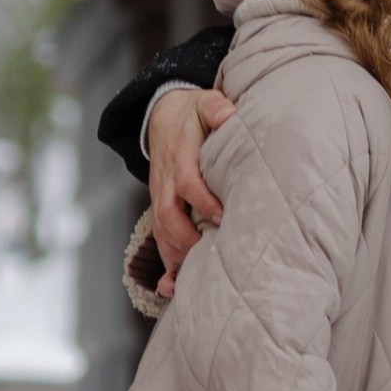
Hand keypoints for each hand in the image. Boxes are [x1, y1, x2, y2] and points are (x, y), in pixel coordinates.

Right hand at [148, 85, 234, 278]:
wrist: (163, 116)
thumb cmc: (193, 113)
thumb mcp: (205, 103)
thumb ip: (217, 107)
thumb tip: (230, 114)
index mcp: (180, 157)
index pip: (188, 183)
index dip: (203, 202)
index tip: (223, 218)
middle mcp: (166, 181)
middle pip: (168, 215)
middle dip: (185, 238)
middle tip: (207, 256)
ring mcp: (161, 196)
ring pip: (161, 231)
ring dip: (174, 256)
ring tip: (189, 282)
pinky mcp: (162, 208)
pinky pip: (160, 237)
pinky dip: (166, 263)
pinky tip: (174, 288)